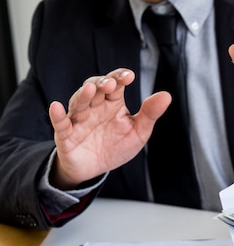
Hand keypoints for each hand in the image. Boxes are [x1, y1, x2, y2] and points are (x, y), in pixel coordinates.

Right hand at [49, 68, 170, 189]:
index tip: (129, 76)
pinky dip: (57, 116)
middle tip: (110, 83)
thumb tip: (166, 95)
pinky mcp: (66, 136)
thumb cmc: (117, 146)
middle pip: (94, 89)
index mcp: (112, 104)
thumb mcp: (138, 132)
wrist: (96, 169)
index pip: (115, 85)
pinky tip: (56, 107)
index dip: (120, 78)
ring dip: (83, 95)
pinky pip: (61, 124)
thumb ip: (150, 114)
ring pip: (78, 103)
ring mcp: (79, 120)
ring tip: (89, 89)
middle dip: (101, 84)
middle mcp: (94, 108)